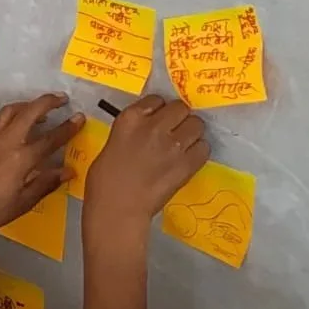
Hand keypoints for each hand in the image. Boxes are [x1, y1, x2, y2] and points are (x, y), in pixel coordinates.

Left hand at [0, 93, 82, 241]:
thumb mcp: (25, 201)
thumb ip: (47, 182)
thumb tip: (69, 170)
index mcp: (22, 158)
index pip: (50, 138)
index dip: (68, 127)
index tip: (80, 117)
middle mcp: (7, 141)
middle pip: (30, 112)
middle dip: (48, 102)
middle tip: (62, 99)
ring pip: (12, 110)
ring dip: (29, 104)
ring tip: (41, 108)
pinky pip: (1, 119)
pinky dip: (14, 114)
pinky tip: (19, 124)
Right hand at [85, 96, 208, 224]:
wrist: (117, 209)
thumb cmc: (104, 180)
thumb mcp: (111, 144)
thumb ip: (132, 131)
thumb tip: (146, 130)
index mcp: (130, 119)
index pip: (156, 99)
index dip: (158, 110)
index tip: (156, 119)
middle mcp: (155, 126)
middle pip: (181, 108)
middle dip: (178, 118)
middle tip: (172, 131)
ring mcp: (174, 145)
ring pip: (197, 125)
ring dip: (191, 133)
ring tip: (182, 145)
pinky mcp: (188, 164)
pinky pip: (204, 147)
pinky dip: (198, 151)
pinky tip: (187, 159)